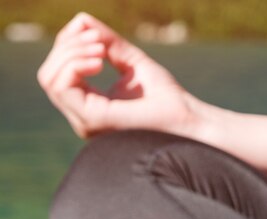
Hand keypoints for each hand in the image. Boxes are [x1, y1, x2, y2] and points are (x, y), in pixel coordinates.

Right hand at [37, 13, 202, 138]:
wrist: (188, 118)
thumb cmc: (167, 97)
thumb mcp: (132, 62)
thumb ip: (107, 43)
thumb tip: (82, 19)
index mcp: (89, 106)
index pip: (58, 72)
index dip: (69, 45)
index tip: (96, 34)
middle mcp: (82, 117)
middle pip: (49, 74)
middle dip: (68, 46)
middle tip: (99, 41)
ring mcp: (85, 121)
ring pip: (51, 79)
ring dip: (71, 53)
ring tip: (100, 49)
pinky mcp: (93, 120)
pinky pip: (62, 88)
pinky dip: (76, 64)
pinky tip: (99, 60)